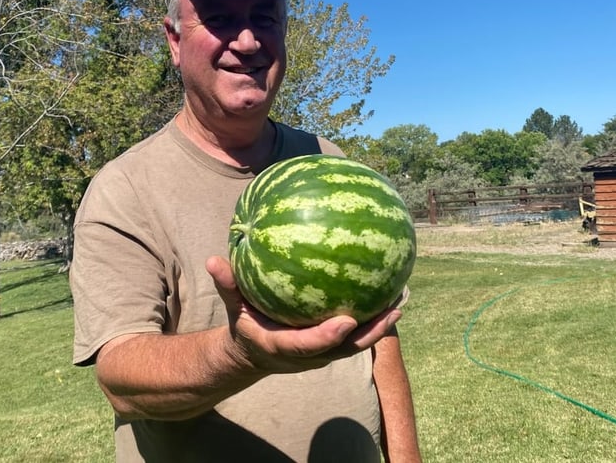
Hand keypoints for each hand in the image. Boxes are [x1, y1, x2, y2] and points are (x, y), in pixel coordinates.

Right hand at [206, 255, 401, 374]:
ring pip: (358, 344)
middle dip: (370, 333)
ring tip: (402, 298)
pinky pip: (358, 333)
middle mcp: (308, 355)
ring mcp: (324, 354)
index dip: (328, 338)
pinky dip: (374, 316)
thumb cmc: (243, 323)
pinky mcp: (333, 347)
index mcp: (283, 347)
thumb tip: (214, 260)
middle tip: (391, 310)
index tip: (346, 322)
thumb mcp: (232, 306)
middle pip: (345, 349)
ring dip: (381, 325)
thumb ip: (227, 285)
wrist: (252, 353)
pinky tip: (391, 290)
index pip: (308, 346)